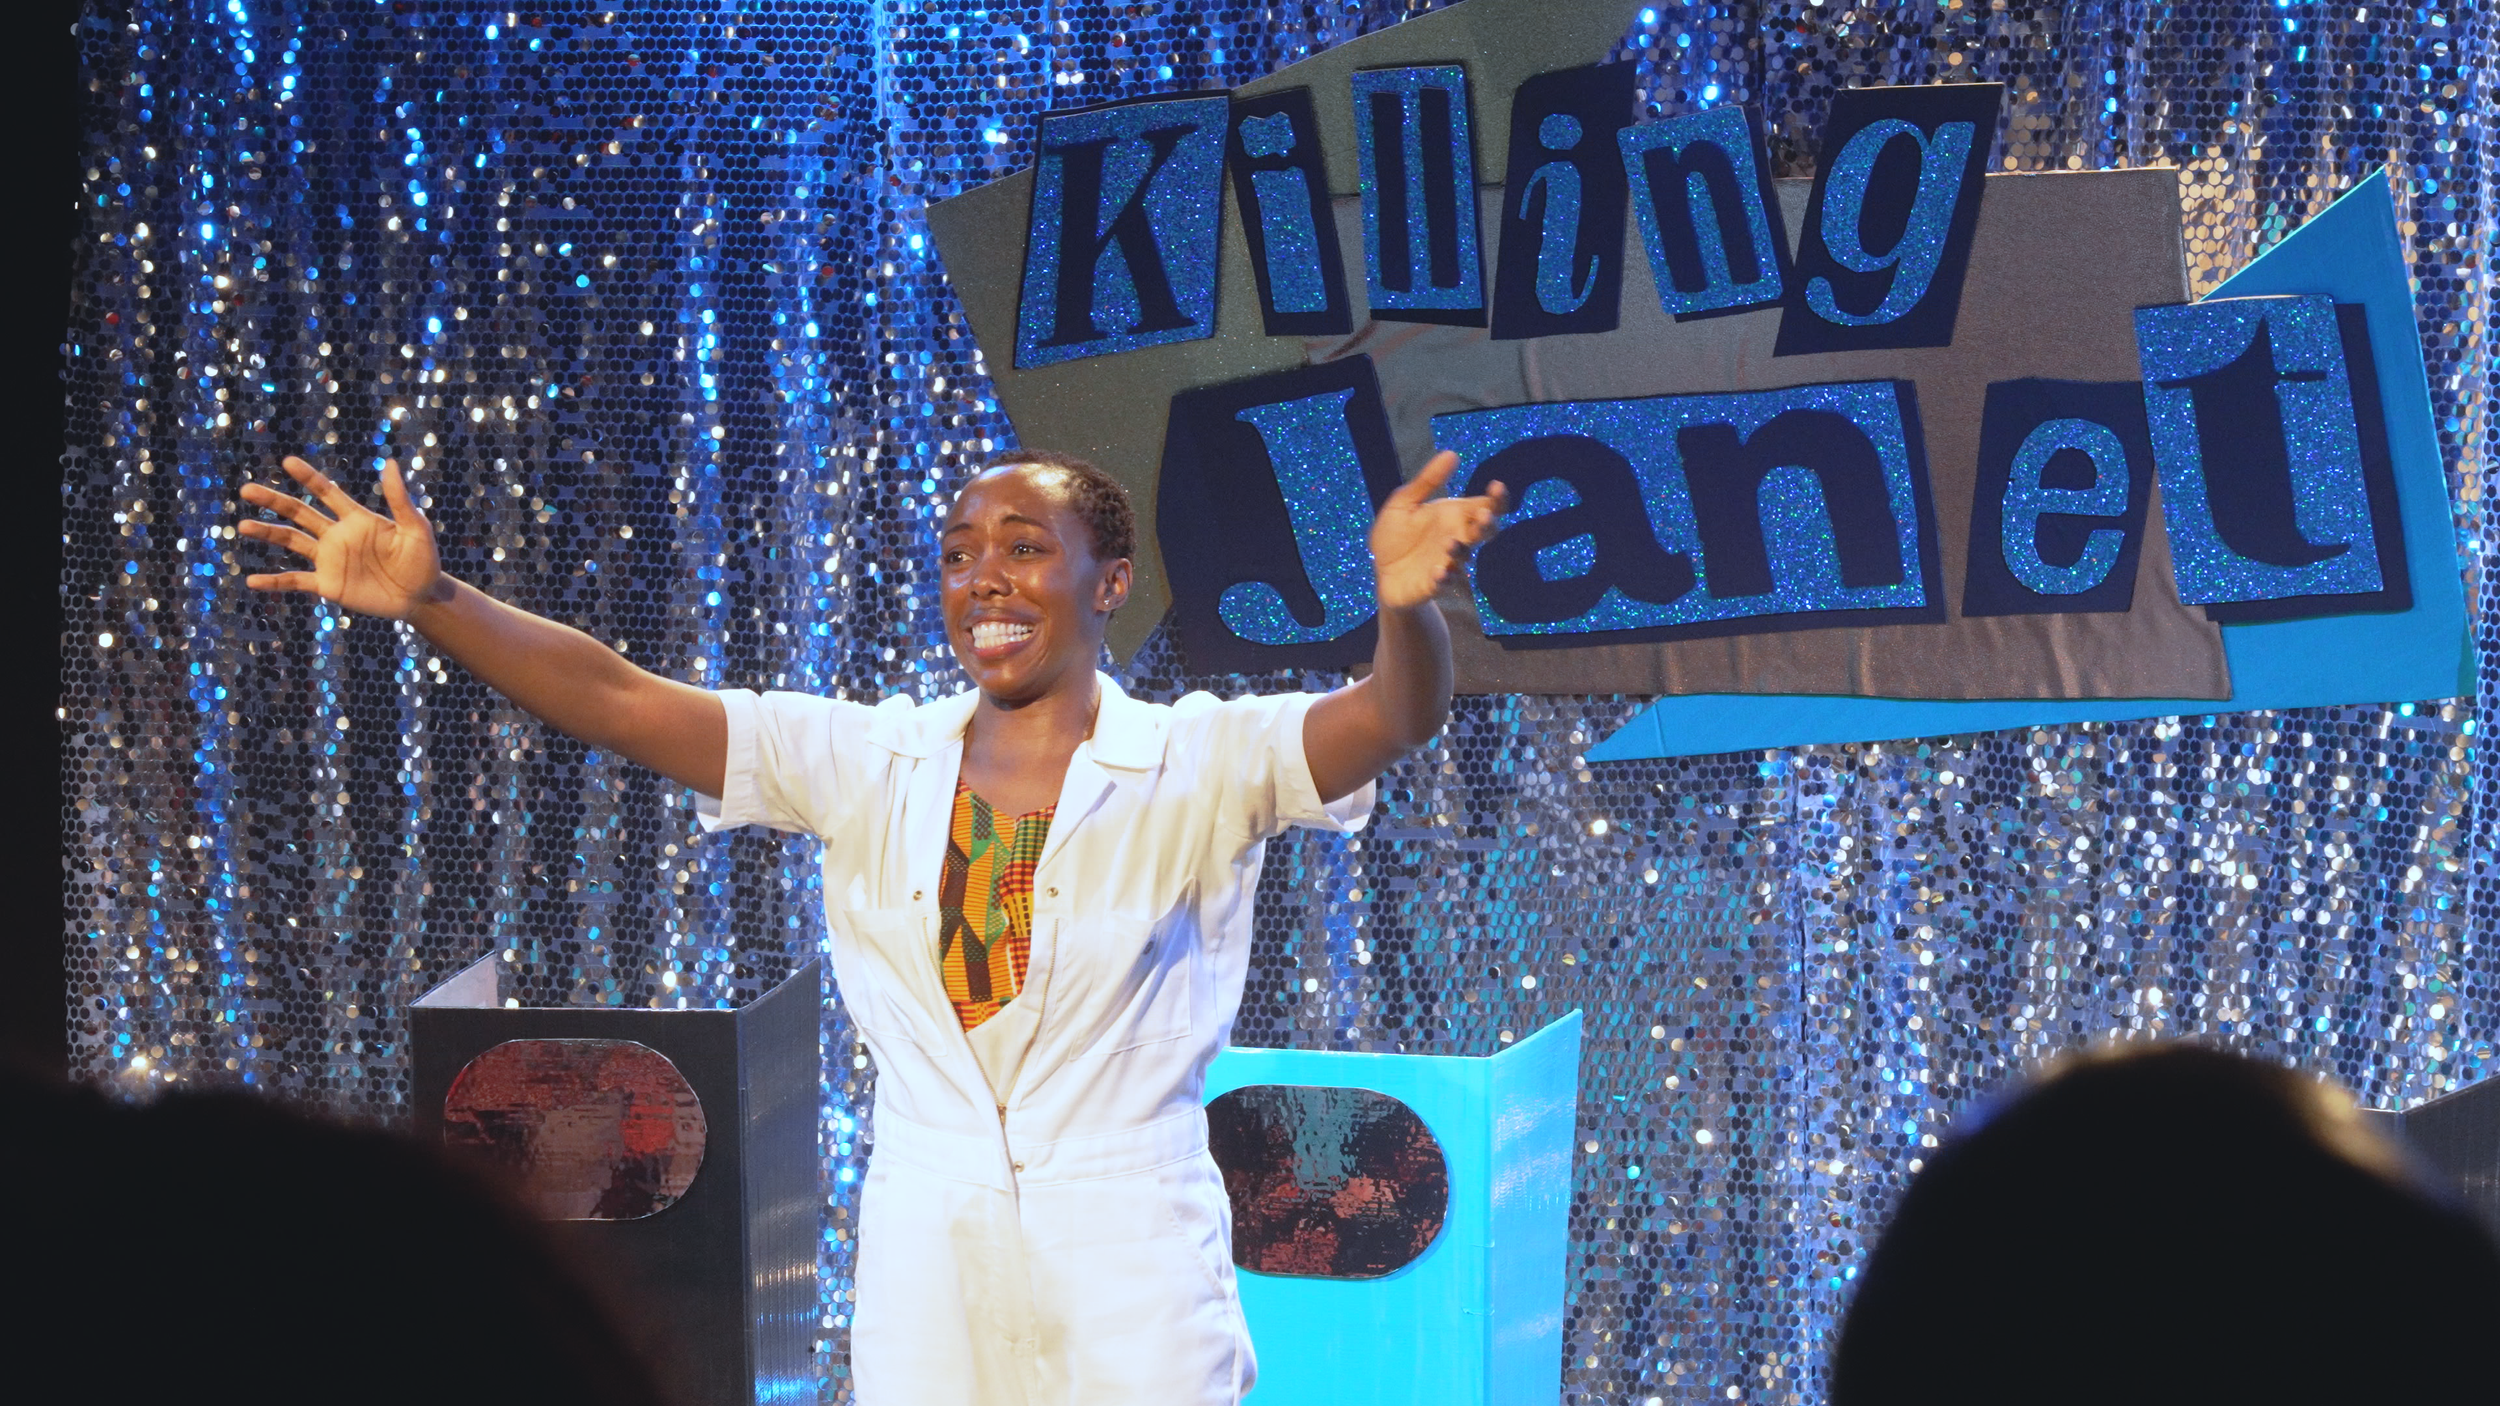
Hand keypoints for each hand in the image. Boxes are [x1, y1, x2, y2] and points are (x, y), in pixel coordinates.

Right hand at [239, 456, 444, 619]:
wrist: (422, 596)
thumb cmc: (423, 560)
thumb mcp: (416, 529)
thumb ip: (400, 500)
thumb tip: (390, 462)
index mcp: (357, 519)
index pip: (327, 493)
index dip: (308, 477)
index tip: (287, 461)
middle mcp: (337, 535)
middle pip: (299, 513)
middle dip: (273, 501)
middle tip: (246, 489)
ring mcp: (330, 560)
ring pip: (292, 541)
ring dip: (267, 533)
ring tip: (242, 526)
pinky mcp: (328, 584)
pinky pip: (296, 581)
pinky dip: (274, 582)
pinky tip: (252, 581)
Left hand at [1368, 450, 1505, 610]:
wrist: (1381, 571)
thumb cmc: (1396, 535)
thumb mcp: (1404, 503)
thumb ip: (1427, 482)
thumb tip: (1451, 453)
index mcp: (1454, 516)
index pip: (1485, 506)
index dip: (1497, 498)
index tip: (1496, 486)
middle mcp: (1457, 538)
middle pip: (1485, 532)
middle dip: (1487, 524)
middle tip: (1483, 515)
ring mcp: (1447, 562)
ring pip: (1464, 557)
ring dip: (1460, 550)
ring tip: (1450, 543)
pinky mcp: (1433, 584)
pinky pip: (1444, 582)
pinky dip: (1444, 577)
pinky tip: (1439, 570)